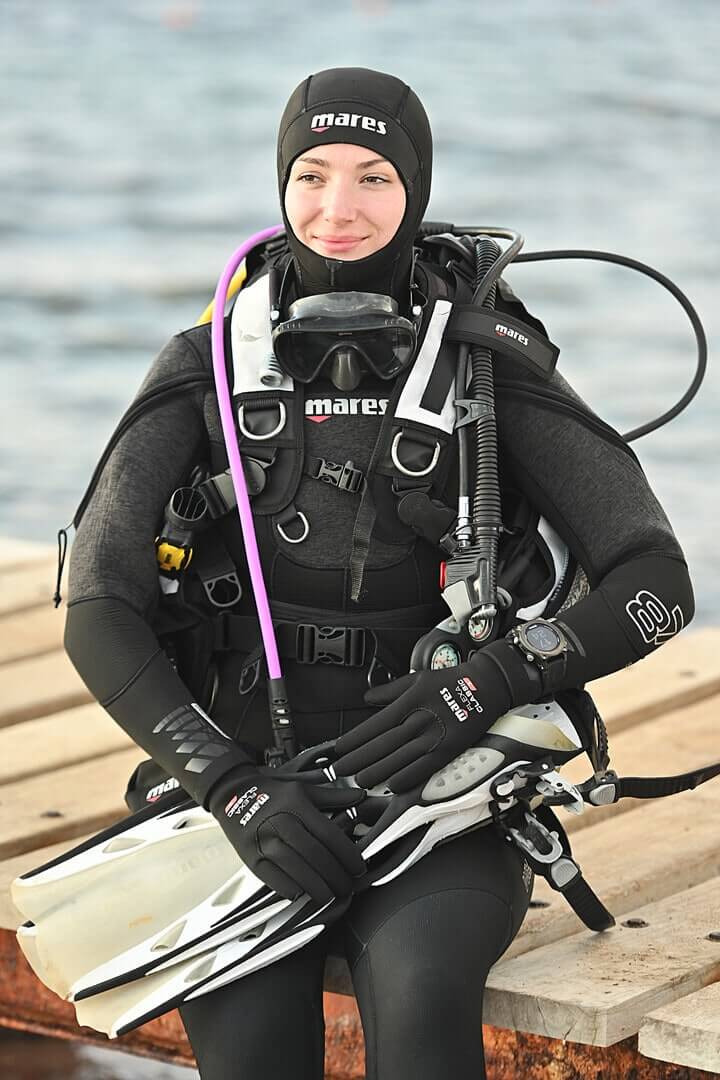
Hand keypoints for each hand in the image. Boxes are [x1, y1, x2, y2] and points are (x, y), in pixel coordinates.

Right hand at [208, 766, 365, 905]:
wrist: (232, 792)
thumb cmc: (272, 792)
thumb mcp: (303, 787)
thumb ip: (333, 796)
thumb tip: (360, 797)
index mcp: (297, 805)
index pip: (329, 834)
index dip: (347, 855)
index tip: (358, 868)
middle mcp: (281, 822)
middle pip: (315, 855)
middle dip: (336, 876)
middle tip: (348, 887)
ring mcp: (264, 841)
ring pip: (295, 869)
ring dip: (316, 887)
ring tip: (329, 896)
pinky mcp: (250, 856)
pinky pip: (272, 877)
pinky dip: (288, 888)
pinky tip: (301, 894)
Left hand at [333, 655, 512, 792]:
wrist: (487, 686)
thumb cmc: (451, 681)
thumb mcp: (417, 678)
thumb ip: (391, 690)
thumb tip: (368, 696)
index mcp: (410, 701)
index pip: (376, 724)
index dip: (356, 738)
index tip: (340, 748)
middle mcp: (420, 719)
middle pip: (384, 743)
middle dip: (360, 758)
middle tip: (341, 769)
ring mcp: (435, 736)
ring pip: (401, 758)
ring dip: (378, 771)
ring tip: (361, 779)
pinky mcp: (450, 749)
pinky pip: (426, 767)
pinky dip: (409, 777)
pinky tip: (393, 785)